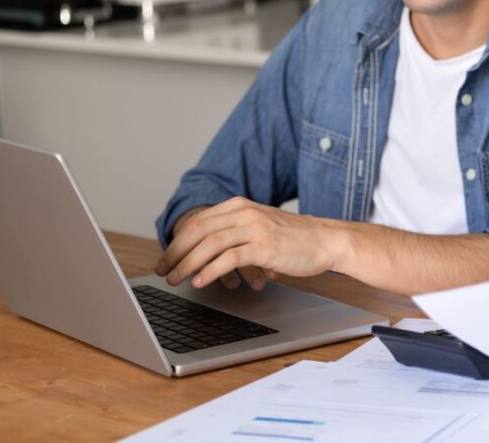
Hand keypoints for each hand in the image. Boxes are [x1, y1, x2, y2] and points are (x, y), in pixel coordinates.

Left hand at [155, 197, 342, 288]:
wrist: (326, 241)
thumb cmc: (294, 239)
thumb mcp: (261, 226)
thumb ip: (236, 232)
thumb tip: (205, 253)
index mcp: (240, 205)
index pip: (198, 221)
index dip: (177, 241)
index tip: (166, 258)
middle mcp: (245, 212)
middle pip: (198, 231)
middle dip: (175, 253)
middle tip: (162, 271)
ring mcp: (254, 228)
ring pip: (209, 244)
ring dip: (187, 264)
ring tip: (175, 279)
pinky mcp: (264, 246)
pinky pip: (228, 258)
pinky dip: (209, 271)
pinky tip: (200, 282)